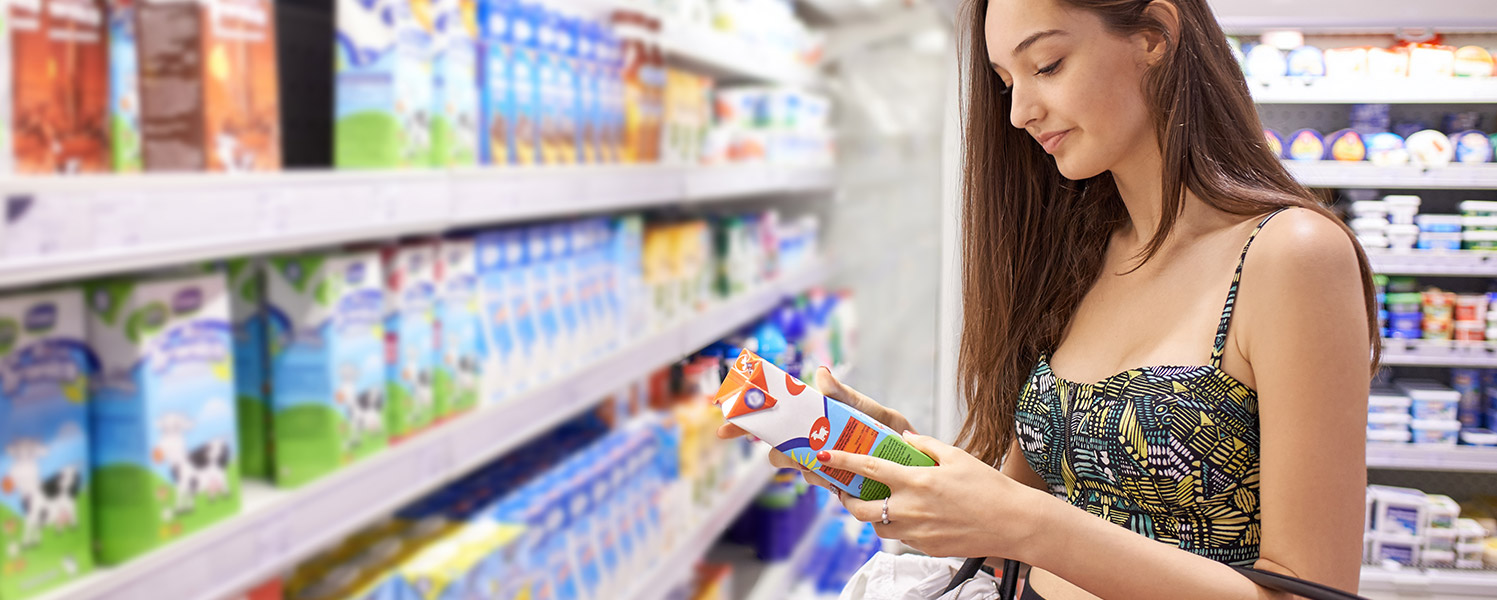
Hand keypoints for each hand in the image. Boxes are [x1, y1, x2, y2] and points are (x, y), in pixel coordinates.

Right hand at [715, 366, 913, 490]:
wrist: (921, 465)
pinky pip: (819, 484)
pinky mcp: (837, 486)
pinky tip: (837, 475)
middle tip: (790, 448)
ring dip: (803, 464)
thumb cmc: (895, 434)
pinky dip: (823, 478)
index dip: (747, 421)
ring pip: (795, 467)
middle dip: (776, 449)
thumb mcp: (875, 412)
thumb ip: (847, 397)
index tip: (723, 423)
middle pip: (778, 447)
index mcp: (819, 420)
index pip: (778, 418)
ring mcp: (824, 466)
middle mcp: (816, 444)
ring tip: (824, 459)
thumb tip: (821, 373)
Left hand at [820, 431, 1058, 561]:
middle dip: (847, 499)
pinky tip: (908, 515)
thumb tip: (906, 438)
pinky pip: (900, 538)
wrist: (1013, 523)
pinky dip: (897, 526)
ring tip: (879, 502)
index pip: (868, 468)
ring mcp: (916, 532)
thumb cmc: (989, 487)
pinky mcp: (926, 548)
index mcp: (916, 481)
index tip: (824, 456)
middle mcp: (910, 509)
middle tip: (846, 490)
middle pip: (860, 509)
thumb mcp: (957, 457)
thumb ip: (926, 445)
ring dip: (872, 514)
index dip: (842, 461)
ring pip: (878, 527)